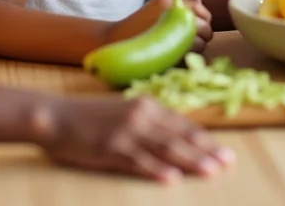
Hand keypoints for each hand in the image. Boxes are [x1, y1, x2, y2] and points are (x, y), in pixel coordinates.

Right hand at [36, 94, 233, 182]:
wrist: (56, 116)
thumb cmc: (90, 117)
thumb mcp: (124, 112)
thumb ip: (150, 121)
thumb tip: (176, 135)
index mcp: (146, 105)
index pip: (183, 125)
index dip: (206, 139)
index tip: (226, 151)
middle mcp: (140, 116)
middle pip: (179, 137)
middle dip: (206, 151)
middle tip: (228, 163)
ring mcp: (125, 133)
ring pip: (165, 149)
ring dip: (190, 160)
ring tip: (210, 171)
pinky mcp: (110, 149)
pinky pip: (138, 162)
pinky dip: (156, 170)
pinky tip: (172, 178)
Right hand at [106, 0, 212, 53]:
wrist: (115, 39)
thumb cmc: (139, 23)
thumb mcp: (157, 6)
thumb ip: (180, 4)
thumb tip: (200, 1)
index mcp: (169, 3)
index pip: (200, 9)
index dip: (205, 19)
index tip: (201, 25)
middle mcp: (171, 17)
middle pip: (204, 27)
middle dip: (205, 34)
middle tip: (198, 39)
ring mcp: (171, 36)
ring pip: (200, 44)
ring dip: (197, 47)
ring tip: (186, 47)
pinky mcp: (168, 53)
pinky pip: (189, 56)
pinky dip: (188, 57)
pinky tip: (178, 54)